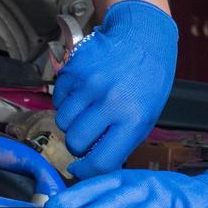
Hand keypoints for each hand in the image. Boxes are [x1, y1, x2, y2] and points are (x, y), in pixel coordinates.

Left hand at [44, 155, 207, 207]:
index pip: (98, 185)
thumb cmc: (161, 196)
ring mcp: (163, 207)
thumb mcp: (133, 188)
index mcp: (129, 179)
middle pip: (112, 205)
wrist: (206, 198)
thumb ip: (105, 198)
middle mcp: (145, 189)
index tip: (53, 207)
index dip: (75, 196)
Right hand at [53, 0, 178, 178]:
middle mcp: (110, 102)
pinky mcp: (75, 70)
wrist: (143, 36)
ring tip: (87, 111)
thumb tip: (93, 164)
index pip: (101, 161)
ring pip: (63, 122)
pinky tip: (82, 95)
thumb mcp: (147, 114)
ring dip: (71, 123)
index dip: (88, 171)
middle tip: (88, 136)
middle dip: (79, 145)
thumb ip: (121, 140)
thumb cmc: (148, 78)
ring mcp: (90, 84)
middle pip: (76, 143)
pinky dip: (66, 102)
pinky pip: (58, 100)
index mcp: (133, 118)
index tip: (82, 170)